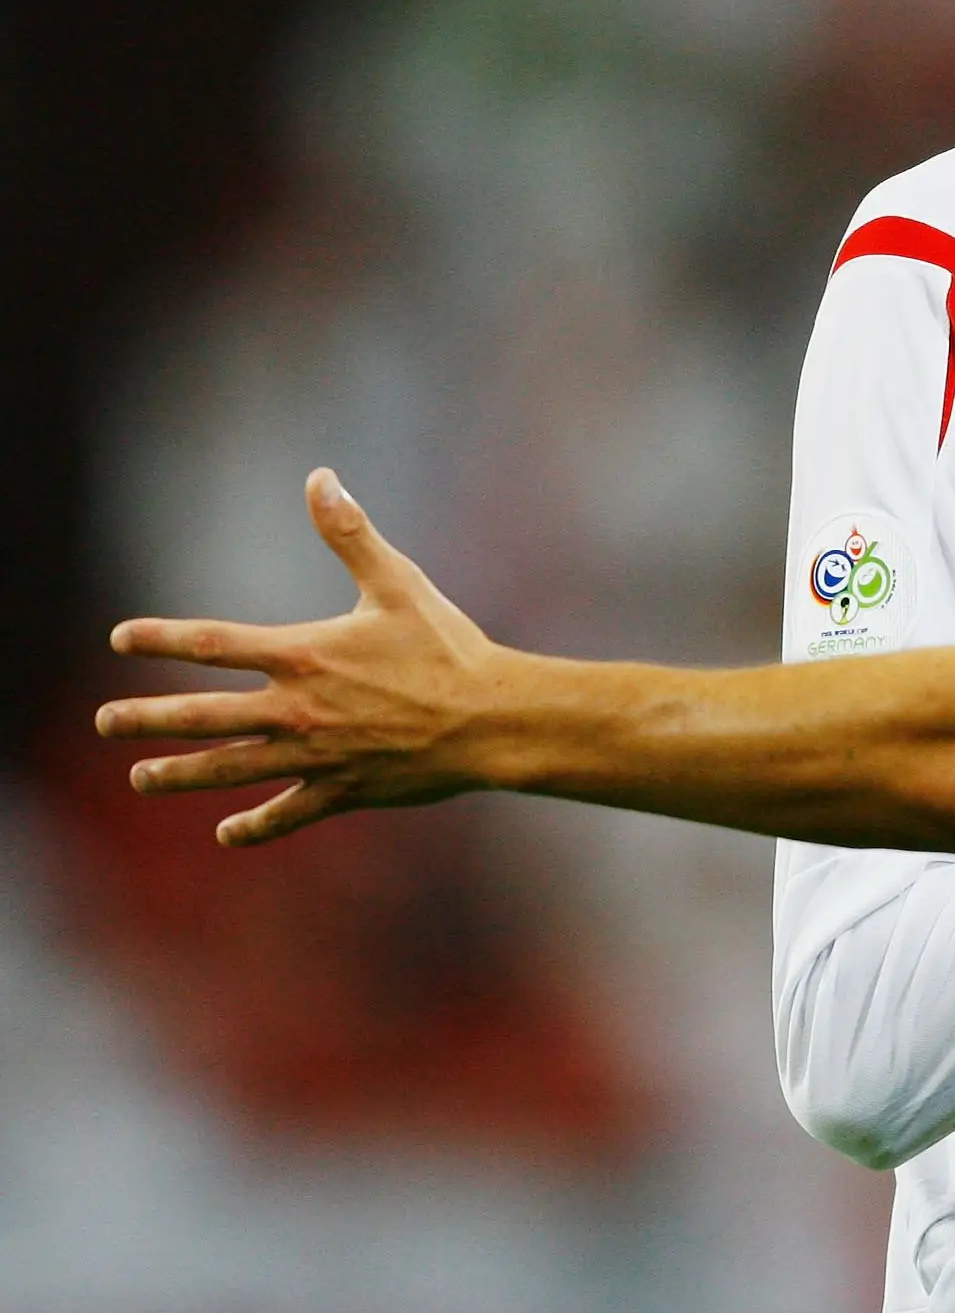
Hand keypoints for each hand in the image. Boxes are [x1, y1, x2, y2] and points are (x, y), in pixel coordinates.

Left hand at [100, 469, 511, 844]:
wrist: (491, 720)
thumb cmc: (448, 647)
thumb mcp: (399, 583)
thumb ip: (351, 534)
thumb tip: (320, 478)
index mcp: (305, 655)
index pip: (213, 645)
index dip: (162, 639)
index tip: (119, 638)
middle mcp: (298, 709)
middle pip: (203, 717)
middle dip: (147, 719)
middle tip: (105, 722)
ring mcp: (317, 755)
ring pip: (230, 769)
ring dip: (179, 775)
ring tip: (140, 778)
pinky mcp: (343, 789)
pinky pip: (288, 812)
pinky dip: (256, 825)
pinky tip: (227, 833)